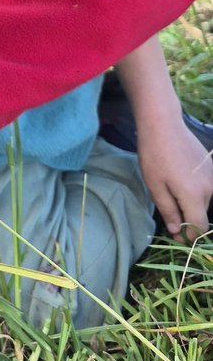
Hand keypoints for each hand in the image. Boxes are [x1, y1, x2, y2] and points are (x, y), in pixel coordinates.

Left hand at [138, 120, 212, 241]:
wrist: (163, 125)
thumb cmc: (154, 156)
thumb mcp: (155, 186)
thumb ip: (169, 211)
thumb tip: (177, 231)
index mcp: (195, 196)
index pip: (199, 227)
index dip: (189, 236)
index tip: (176, 235)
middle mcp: (210, 188)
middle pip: (201, 214)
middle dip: (187, 219)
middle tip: (168, 214)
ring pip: (204, 201)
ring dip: (190, 204)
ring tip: (170, 192)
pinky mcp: (212, 167)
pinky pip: (205, 188)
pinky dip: (194, 191)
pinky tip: (178, 180)